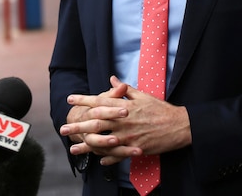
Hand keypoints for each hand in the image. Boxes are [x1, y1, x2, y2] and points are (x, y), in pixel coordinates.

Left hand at [59, 75, 190, 165]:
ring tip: (74, 149)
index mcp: (124, 106)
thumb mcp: (143, 95)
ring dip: (87, 146)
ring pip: (103, 142)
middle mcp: (123, 121)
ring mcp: (128, 136)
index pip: (100, 101)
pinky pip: (118, 155)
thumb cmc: (161, 109)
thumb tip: (113, 80)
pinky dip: (107, 158)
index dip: (84, 100)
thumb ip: (125, 90)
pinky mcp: (135, 148)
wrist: (178, 126)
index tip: (70, 99)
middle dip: (78, 125)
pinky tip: (98, 161)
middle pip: (96, 123)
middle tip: (63, 128)